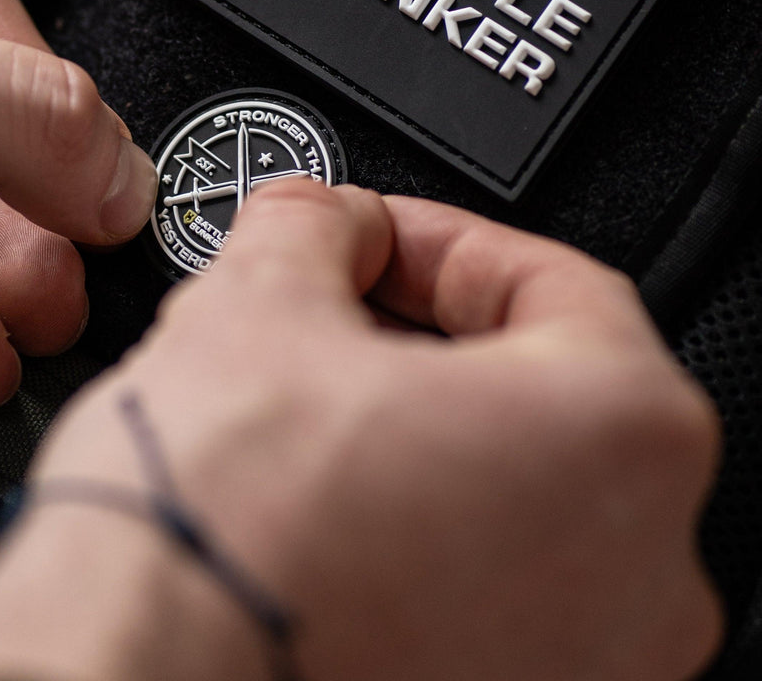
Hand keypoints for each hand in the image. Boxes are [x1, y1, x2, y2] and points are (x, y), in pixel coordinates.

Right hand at [0, 181, 722, 680]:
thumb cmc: (216, 532)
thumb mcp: (257, 300)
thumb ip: (315, 222)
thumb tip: (326, 219)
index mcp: (619, 439)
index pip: (546, 280)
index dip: (434, 239)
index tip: (367, 237)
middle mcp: (639, 570)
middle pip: (529, 387)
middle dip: (413, 329)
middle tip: (324, 308)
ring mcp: (586, 663)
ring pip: (501, 485)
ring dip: (406, 425)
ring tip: (302, 408)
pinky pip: (479, 580)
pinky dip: (409, 522)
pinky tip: (316, 505)